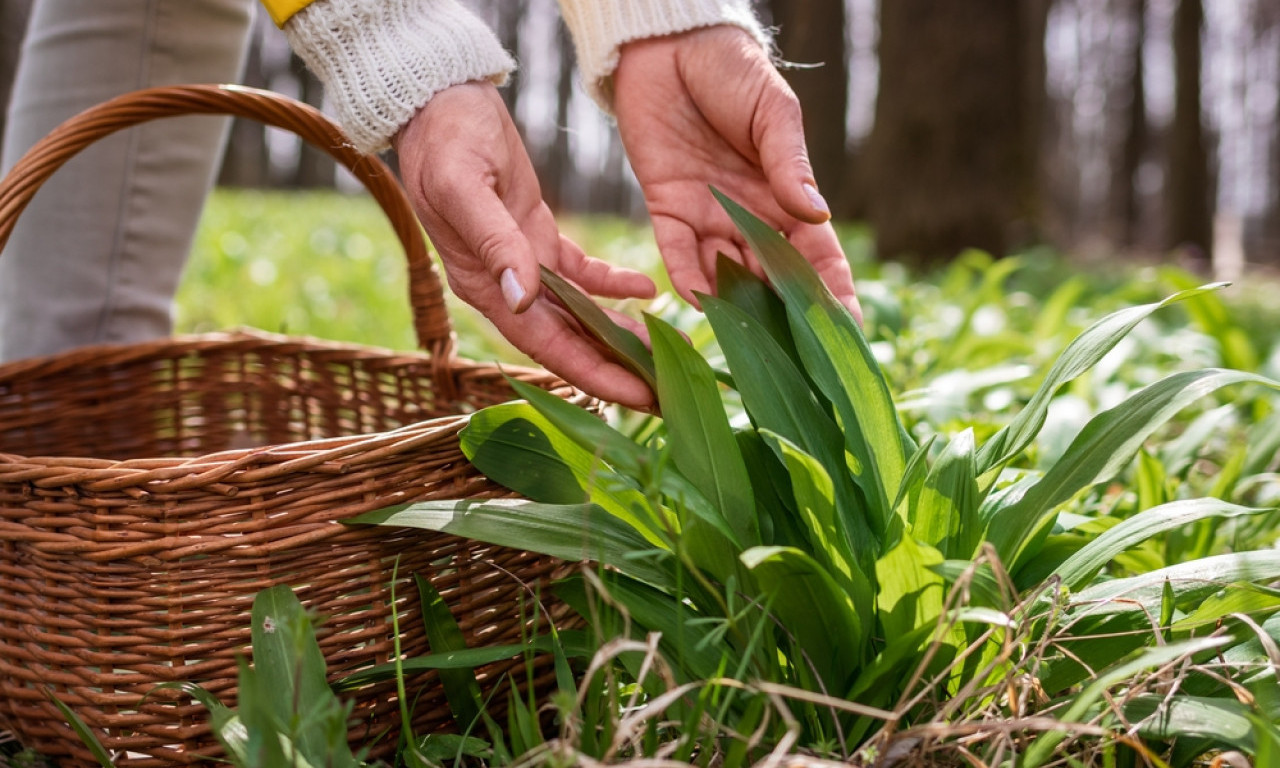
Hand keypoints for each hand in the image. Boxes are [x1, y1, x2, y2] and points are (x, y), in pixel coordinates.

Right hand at [394, 82, 657, 408]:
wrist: (437, 100)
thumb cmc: (443, 139)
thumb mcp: (465, 186)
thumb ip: (495, 242)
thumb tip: (521, 298)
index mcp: (482, 283)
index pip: (545, 346)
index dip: (592, 375)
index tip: (637, 397)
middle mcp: (504, 285)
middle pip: (568, 341)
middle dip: (617, 369)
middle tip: (669, 393)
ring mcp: (523, 262)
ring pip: (580, 314)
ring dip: (621, 334)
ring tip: (669, 351)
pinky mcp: (537, 235)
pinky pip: (581, 273)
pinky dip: (614, 285)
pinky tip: (648, 289)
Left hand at [613, 26, 860, 318]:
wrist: (669, 47)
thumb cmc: (731, 71)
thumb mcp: (771, 113)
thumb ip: (788, 165)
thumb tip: (816, 214)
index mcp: (786, 196)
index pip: (816, 258)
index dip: (833, 297)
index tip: (849, 336)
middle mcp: (750, 217)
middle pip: (772, 280)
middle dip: (786, 321)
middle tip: (799, 364)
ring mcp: (709, 217)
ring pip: (727, 275)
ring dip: (738, 309)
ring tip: (751, 347)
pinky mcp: (667, 209)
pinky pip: (679, 253)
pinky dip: (688, 277)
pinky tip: (698, 301)